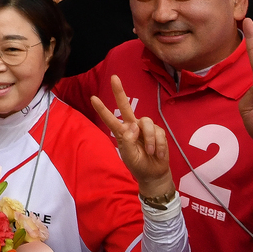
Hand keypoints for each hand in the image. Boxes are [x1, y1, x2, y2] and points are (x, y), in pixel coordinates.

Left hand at [89, 75, 174, 197]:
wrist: (154, 174)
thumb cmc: (138, 165)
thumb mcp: (129, 156)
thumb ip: (129, 141)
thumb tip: (134, 125)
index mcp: (122, 132)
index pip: (110, 119)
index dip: (102, 109)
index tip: (93, 98)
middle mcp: (133, 126)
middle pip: (126, 106)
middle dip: (119, 92)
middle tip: (113, 78)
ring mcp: (145, 128)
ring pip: (147, 123)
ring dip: (150, 140)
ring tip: (150, 152)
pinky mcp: (158, 131)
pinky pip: (159, 133)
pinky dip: (159, 145)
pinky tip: (158, 154)